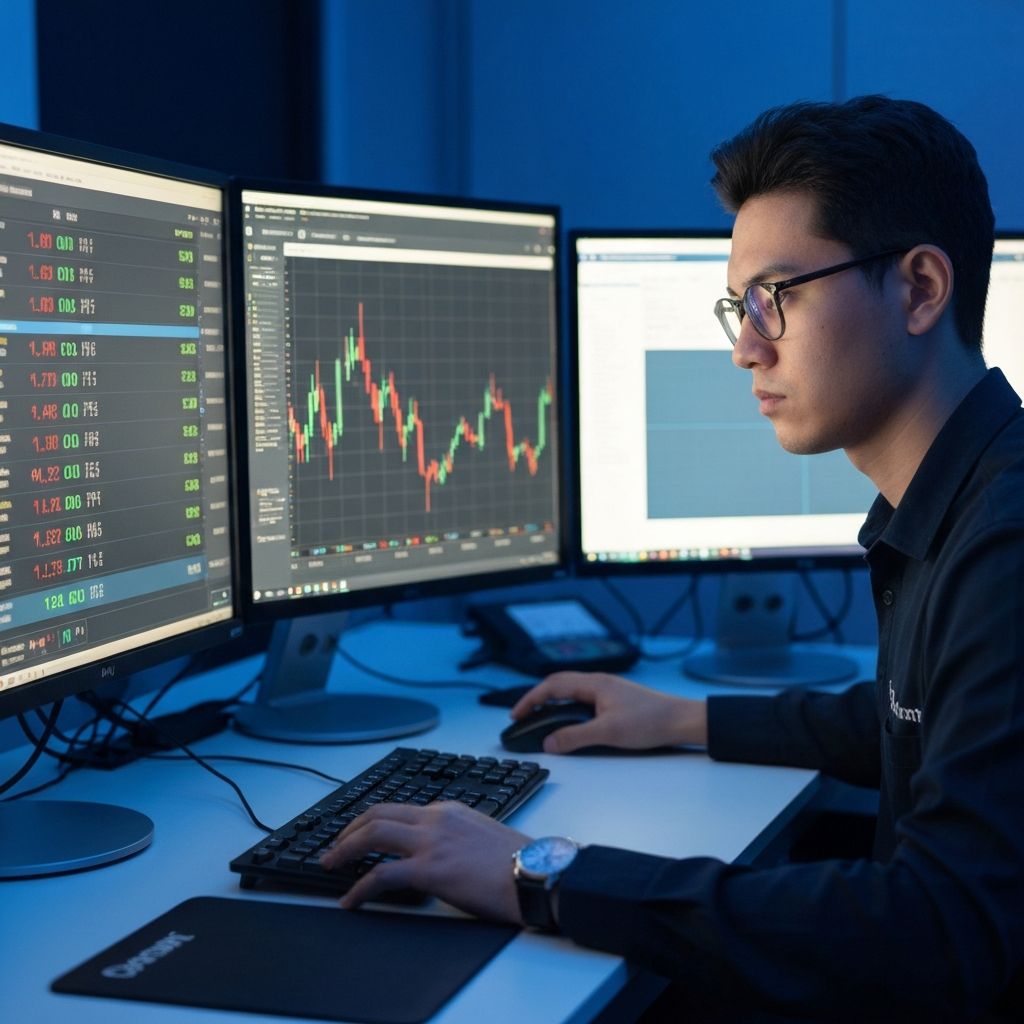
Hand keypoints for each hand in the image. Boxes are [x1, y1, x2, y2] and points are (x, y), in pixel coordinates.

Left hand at [320, 801, 531, 922]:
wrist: (536, 873)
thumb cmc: (518, 862)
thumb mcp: (482, 835)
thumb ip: (455, 836)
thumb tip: (438, 853)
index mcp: (448, 810)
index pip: (398, 808)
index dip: (371, 820)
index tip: (358, 833)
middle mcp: (436, 819)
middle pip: (378, 814)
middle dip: (349, 829)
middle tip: (335, 846)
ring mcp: (431, 842)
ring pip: (372, 834)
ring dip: (344, 849)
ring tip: (330, 864)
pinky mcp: (430, 869)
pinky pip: (381, 875)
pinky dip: (359, 888)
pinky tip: (351, 900)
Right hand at [510, 671, 706, 753]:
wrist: (681, 721)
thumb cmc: (651, 721)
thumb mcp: (608, 732)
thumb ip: (575, 737)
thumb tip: (549, 742)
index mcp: (594, 683)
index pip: (552, 686)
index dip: (530, 699)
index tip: (516, 715)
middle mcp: (599, 683)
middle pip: (558, 685)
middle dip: (537, 700)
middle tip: (522, 717)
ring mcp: (608, 691)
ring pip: (571, 692)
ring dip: (552, 704)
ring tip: (540, 720)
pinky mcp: (615, 702)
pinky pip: (583, 700)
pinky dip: (568, 709)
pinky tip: (569, 723)